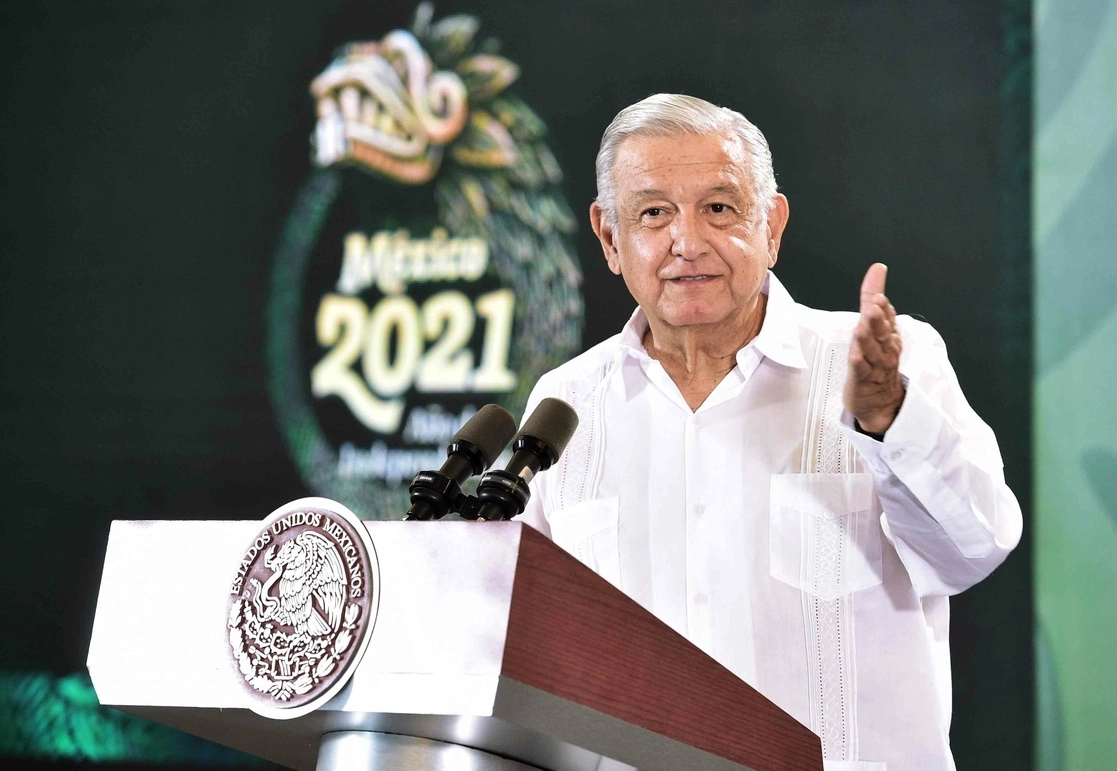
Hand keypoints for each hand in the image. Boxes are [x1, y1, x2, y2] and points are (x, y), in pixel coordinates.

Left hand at [845, 263, 904, 435]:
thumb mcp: (875, 325)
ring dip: (867, 339)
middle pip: (882, 332)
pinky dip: (859, 364)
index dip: (882, 308)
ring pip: (872, 351)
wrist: (881, 401)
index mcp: (889, 334)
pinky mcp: (863, 381)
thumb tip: (878, 268)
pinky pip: (862, 371)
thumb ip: (873, 296)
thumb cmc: (877, 359)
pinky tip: (854, 356)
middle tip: (873, 306)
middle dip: (877, 319)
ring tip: (862, 328)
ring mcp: (875, 366)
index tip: (877, 296)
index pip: (887, 317)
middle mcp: (885, 348)